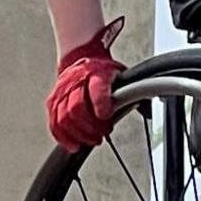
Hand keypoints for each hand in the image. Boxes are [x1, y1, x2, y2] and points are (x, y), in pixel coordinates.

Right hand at [47, 16, 126, 151]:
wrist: (83, 55)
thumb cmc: (103, 70)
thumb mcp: (121, 75)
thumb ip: (130, 91)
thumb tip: (147, 108)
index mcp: (97, 73)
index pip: (97, 88)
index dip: (101, 103)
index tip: (106, 116)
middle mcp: (77, 80)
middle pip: (77, 107)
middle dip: (90, 126)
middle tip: (100, 135)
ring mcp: (63, 90)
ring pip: (63, 117)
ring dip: (78, 134)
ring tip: (89, 141)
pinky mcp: (53, 100)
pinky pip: (54, 122)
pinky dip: (62, 137)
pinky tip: (72, 144)